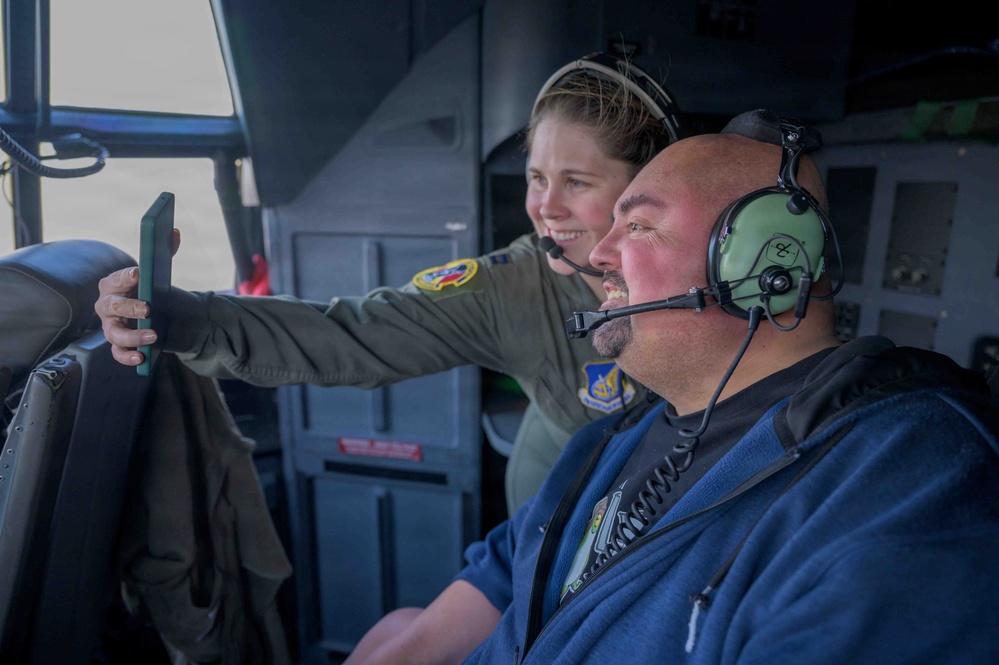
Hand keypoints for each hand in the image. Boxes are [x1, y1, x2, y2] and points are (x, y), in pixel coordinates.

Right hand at [95, 228, 180, 365]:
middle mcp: (106, 306)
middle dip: (129, 307)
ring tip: (153, 336)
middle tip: (148, 309)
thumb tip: (173, 233)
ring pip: (114, 334)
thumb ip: (164, 251)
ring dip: (132, 336)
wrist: (150, 311)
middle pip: (112, 307)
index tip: (139, 273)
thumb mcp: (155, 273)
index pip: (115, 279)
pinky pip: (118, 353)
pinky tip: (141, 358)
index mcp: (113, 285)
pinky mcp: (119, 344)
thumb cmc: (146, 288)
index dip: (126, 276)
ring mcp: (110, 326)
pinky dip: (127, 357)